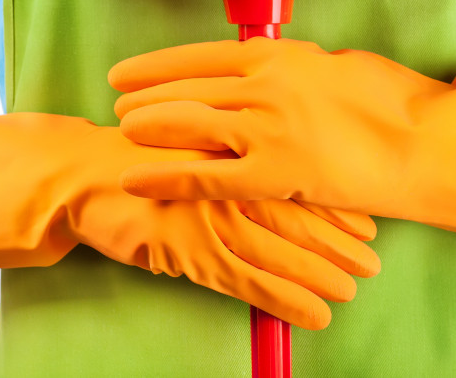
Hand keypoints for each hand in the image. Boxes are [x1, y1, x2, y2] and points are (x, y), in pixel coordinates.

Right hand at [0, 111, 379, 328]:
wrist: (83, 173)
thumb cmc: (138, 155)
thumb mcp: (190, 141)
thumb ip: (232, 151)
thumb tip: (275, 158)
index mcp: (233, 147)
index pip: (296, 177)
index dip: (336, 204)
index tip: (369, 220)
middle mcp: (229, 179)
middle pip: (297, 216)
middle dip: (339, 243)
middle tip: (372, 261)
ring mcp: (210, 216)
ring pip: (280, 251)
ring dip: (320, 274)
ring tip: (351, 291)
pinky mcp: (190, 250)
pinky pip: (248, 282)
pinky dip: (285, 299)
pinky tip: (314, 314)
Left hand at [109, 38, 455, 258]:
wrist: (425, 141)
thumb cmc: (392, 101)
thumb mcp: (337, 66)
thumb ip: (294, 69)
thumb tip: (273, 71)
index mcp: (279, 56)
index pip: (201, 57)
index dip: (159, 65)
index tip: (132, 70)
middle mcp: (263, 86)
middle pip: (186, 88)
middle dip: (146, 94)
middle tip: (117, 98)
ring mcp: (265, 130)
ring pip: (189, 125)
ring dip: (150, 127)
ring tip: (123, 129)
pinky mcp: (273, 174)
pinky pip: (205, 176)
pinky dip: (166, 177)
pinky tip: (138, 178)